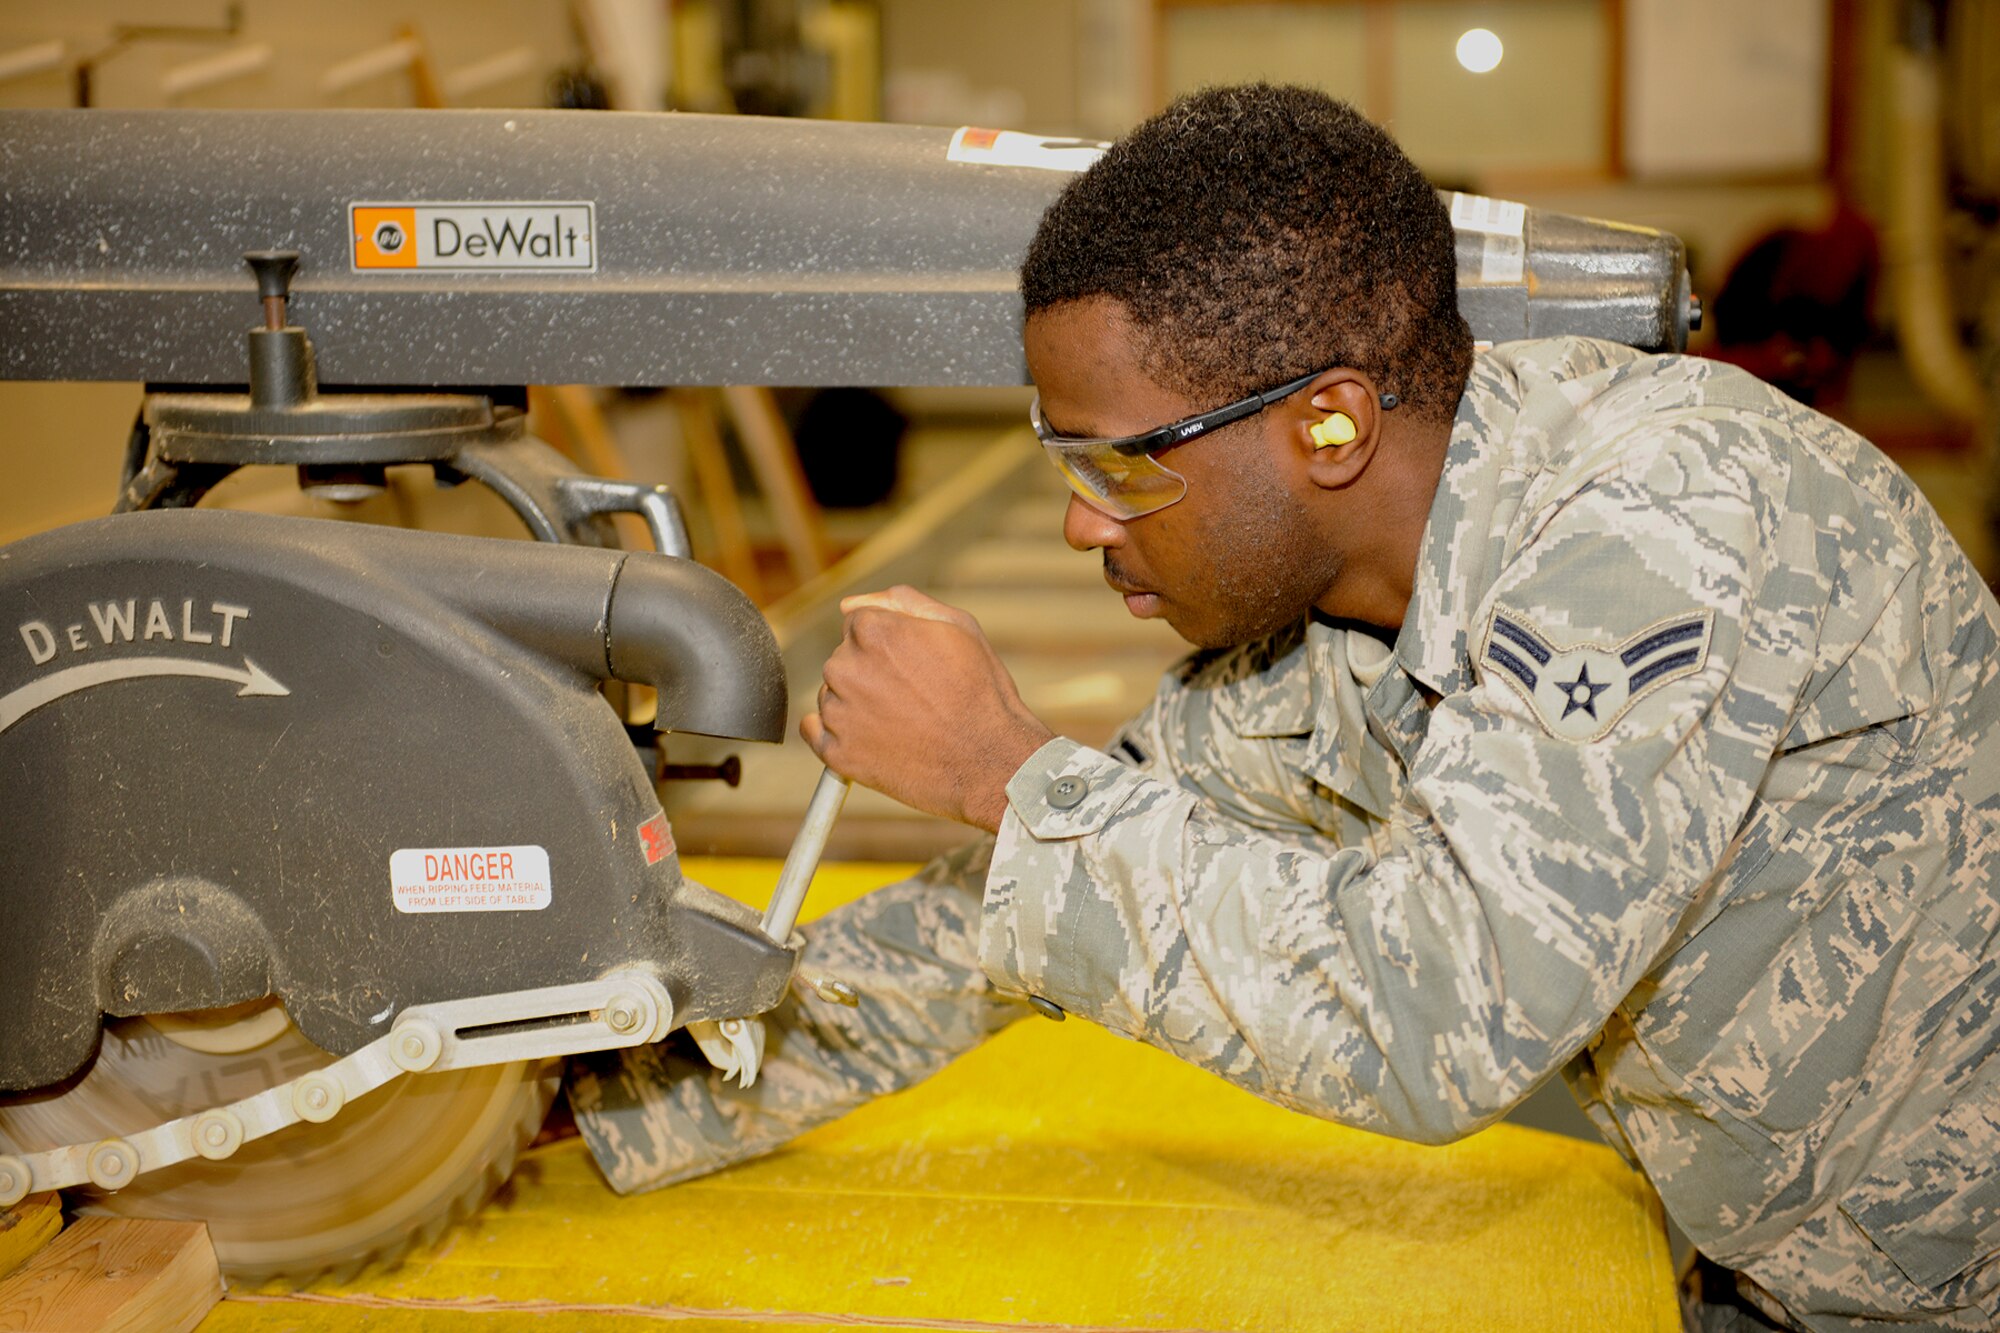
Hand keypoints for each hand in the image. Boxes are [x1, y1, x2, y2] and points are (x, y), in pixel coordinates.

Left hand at [801, 586, 1053, 831]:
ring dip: (856, 703)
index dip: (887, 644)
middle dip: (869, 672)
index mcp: (873, 631)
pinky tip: (869, 739)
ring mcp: (839, 712)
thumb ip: (902, 603)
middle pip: (843, 660)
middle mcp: (846, 668)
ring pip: (832, 695)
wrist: (992, 761)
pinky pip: (815, 733)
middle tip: (912, 696)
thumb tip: (850, 604)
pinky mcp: (837, 753)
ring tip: (902, 722)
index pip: (857, 625)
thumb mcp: (957, 627)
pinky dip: (835, 734)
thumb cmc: (981, 692)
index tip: (912, 666)